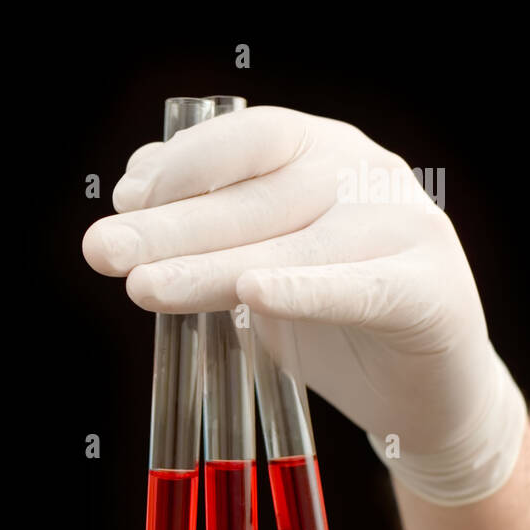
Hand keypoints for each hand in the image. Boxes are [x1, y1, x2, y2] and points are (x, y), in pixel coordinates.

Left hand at [82, 105, 525, 504]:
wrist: (420, 390)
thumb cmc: (325, 315)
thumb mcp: (252, 257)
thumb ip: (202, 222)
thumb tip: (130, 188)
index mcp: (319, 150)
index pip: (244, 138)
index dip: (180, 167)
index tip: (123, 204)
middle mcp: (364, 174)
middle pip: (255, 196)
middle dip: (170, 225)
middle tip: (101, 250)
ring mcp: (404, 228)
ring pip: (293, 245)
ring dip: (210, 266)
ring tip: (143, 286)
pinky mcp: (429, 293)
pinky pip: (359, 288)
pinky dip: (306, 290)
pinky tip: (255, 293)